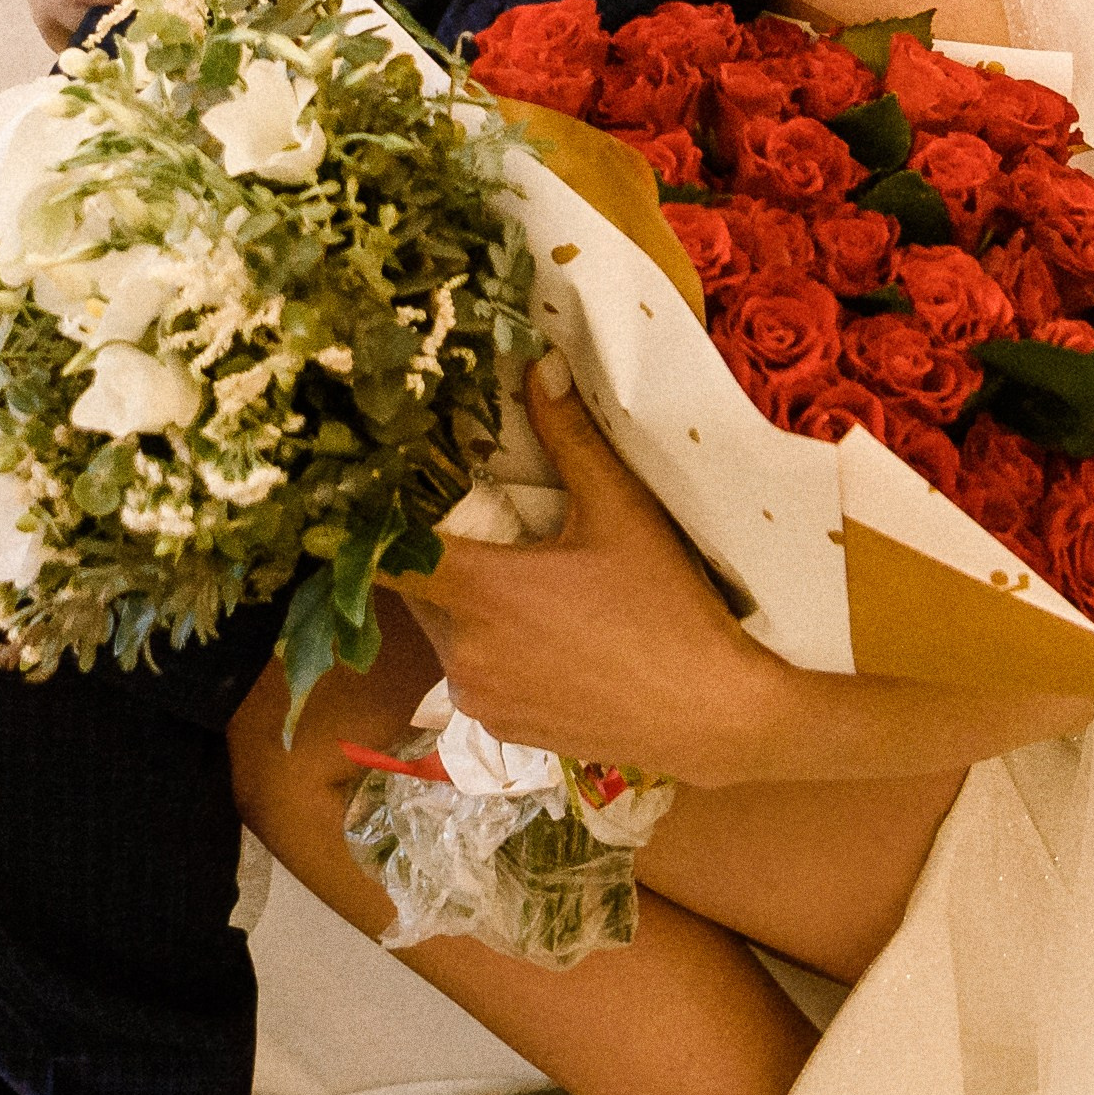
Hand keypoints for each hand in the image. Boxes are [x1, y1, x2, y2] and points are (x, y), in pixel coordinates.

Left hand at [398, 356, 783, 782]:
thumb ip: (571, 438)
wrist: (713, 716)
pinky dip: (493, 654)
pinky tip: (545, 638)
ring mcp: (480, 697)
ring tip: (523, 586)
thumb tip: (540, 366)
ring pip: (447, 635)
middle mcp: (463, 652)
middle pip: (421, 592)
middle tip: (487, 533)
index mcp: (481, 592)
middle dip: (444, 561)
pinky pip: (475, 677)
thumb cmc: (669, 611)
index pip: (388, 556)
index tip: (389, 499)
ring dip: (468, 610)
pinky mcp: (502, 729)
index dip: (380, 527)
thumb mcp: (623, 512)